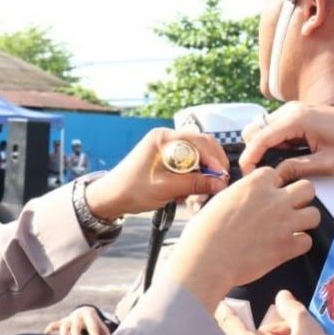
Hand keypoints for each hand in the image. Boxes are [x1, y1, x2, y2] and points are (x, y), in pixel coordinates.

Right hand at [44, 306, 112, 334]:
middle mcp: (78, 316)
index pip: (93, 326)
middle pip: (76, 327)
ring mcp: (69, 319)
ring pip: (64, 326)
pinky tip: (46, 334)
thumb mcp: (101, 326)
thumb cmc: (95, 323)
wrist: (85, 311)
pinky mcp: (62, 322)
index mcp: (90, 315)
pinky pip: (54, 324)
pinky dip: (50, 328)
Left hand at [84, 128, 229, 219]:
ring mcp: (168, 147)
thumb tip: (220, 184)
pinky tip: (191, 191)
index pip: (199, 141)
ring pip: (198, 155)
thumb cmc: (132, 190)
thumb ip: (194, 184)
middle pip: (202, 145)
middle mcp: (167, 138)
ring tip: (203, 191)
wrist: (111, 197)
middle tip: (219, 184)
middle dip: (213, 165)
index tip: (222, 177)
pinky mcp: (168, 158)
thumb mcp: (165, 188)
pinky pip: (190, 163)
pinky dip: (195, 176)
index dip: (214, 159)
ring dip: (204, 172)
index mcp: (163, 138)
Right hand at [164, 168, 319, 310]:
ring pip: (314, 214)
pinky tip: (285, 247)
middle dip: (300, 198)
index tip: (265, 197)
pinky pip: (307, 241)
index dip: (271, 186)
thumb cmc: (204, 232)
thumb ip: (240, 195)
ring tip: (291, 229)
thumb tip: (246, 200)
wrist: (207, 259)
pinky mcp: (287, 247)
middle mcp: (274, 199)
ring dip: (304, 222)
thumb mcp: (220, 201)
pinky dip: (298, 245)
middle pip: (307, 188)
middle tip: (288, 209)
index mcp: (254, 184)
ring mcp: (284, 222)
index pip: (275, 174)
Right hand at [239, 103, 333, 181]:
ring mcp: (295, 110)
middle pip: (255, 130)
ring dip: (265, 149)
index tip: (247, 177)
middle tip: (262, 176)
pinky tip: (287, 160)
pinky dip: (275, 144)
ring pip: (264, 129)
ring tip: (275, 170)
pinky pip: (277, 129)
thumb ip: (297, 170)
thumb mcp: (327, 165)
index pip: (258, 138)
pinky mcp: (300, 114)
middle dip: (254, 152)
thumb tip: (273, 178)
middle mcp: (292, 110)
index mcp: (296, 119)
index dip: (249, 159)